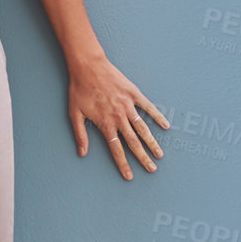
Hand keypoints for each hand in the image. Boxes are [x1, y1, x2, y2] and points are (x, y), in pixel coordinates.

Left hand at [67, 52, 167, 179]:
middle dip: (143, 158)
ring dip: (152, 143)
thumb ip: (80, 135)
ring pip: (143, 128)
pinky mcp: (133, 93)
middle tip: (152, 169)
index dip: (123, 164)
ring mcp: (128, 105)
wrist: (87, 65)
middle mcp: (119, 117)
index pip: (116, 149)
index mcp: (105, 124)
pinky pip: (148, 107)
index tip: (130, 176)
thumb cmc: (79, 89)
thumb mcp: (74, 114)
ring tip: (159, 154)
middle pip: (133, 142)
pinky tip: (165, 126)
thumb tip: (82, 153)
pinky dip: (157, 116)